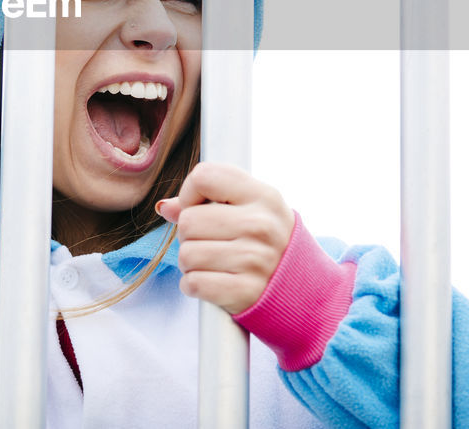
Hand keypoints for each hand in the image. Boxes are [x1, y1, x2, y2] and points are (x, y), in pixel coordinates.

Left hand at [157, 162, 295, 314]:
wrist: (303, 289)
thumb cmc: (269, 242)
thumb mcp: (252, 210)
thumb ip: (208, 201)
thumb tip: (165, 207)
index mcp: (263, 196)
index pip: (204, 176)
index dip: (191, 193)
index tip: (200, 206)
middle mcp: (260, 225)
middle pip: (188, 220)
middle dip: (189, 234)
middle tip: (210, 242)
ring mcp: (254, 260)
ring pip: (186, 254)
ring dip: (190, 262)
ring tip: (212, 263)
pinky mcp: (244, 292)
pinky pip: (193, 283)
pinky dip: (193, 285)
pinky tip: (212, 281)